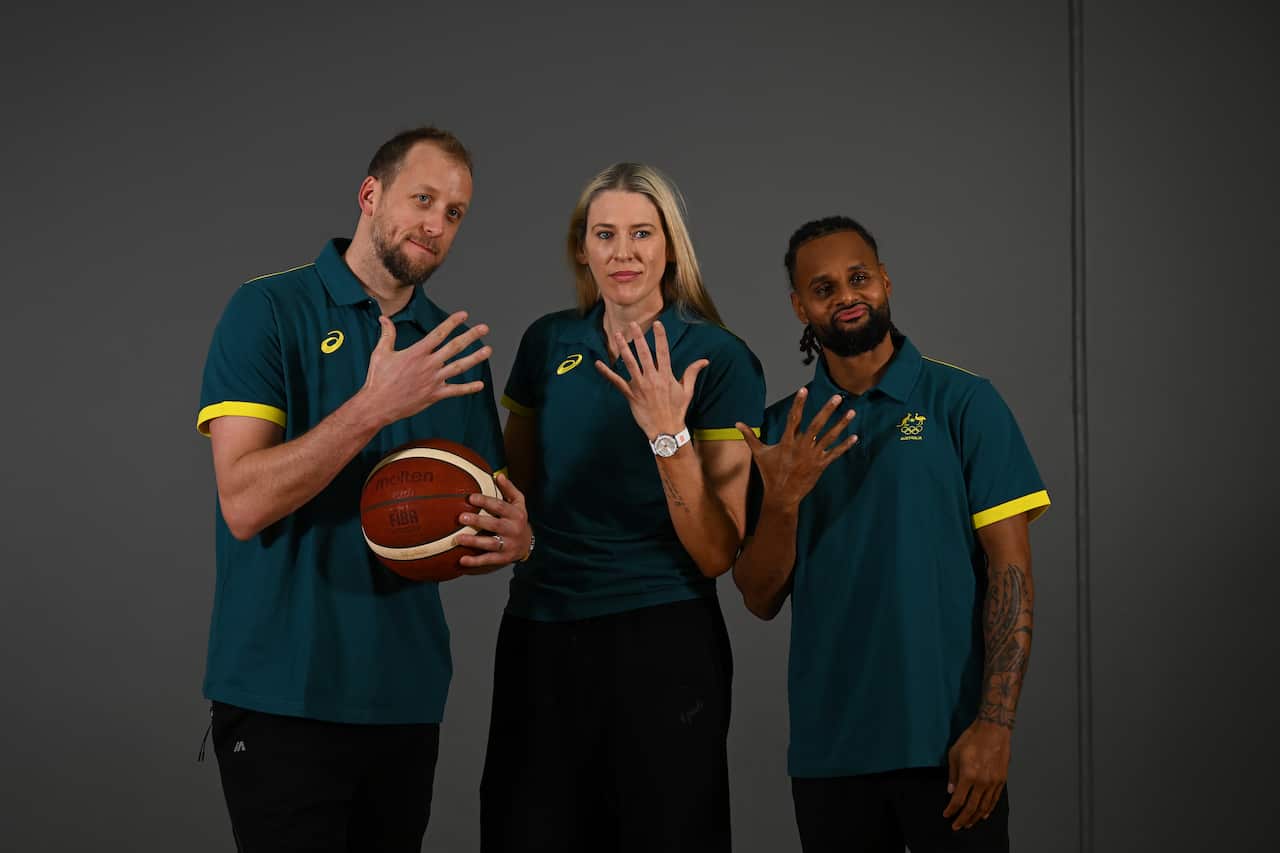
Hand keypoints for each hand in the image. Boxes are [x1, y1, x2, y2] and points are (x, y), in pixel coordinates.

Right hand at [361, 311, 491, 425]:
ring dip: (475, 358)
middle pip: (454, 347)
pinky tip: (480, 384)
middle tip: (484, 328)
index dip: (452, 323)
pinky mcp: (434, 395)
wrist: (378, 404)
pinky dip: (468, 388)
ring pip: (459, 367)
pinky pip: (455, 390)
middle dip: (471, 336)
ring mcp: (433, 380)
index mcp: (416, 353)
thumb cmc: (378, 379)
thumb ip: (387, 334)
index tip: (464, 315)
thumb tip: (383, 318)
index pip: (438, 334)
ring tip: (488, 350)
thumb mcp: (381, 353)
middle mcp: (428, 365)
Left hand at [454, 472, 531, 573]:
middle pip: (495, 525)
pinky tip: (462, 560)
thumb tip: (498, 475)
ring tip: (458, 538)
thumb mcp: (519, 503)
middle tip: (461, 517)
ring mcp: (509, 545)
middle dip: (478, 521)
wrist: (528, 544)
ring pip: (491, 543)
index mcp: (516, 514)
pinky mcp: (503, 558)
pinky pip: (489, 560)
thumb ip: (509, 489)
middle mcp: (513, 529)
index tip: (470, 497)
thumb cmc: (518, 519)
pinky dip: (475, 561)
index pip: (500, 506)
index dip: (486, 502)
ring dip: (474, 542)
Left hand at [595, 320, 706, 438]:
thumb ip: (692, 373)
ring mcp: (640, 386)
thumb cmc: (677, 410)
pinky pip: (616, 382)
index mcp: (666, 376)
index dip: (660, 337)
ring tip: (617, 335)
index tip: (657, 324)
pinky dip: (606, 373)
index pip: (663, 351)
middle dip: (638, 337)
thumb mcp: (687, 391)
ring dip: (623, 348)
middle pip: (644, 353)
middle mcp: (652, 378)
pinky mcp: (630, 395)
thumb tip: (704, 361)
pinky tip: (598, 364)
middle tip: (632, 324)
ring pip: (630, 363)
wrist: (666, 430)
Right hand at [736, 388, 857, 509]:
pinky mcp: (820, 465)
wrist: (781, 495)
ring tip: (851, 412)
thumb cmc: (769, 472)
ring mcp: (812, 456)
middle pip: (816, 424)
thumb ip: (750, 436)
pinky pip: (834, 453)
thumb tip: (736, 423)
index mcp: (787, 441)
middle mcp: (801, 446)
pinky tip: (855, 436)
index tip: (804, 390)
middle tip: (838, 397)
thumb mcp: (759, 453)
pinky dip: (845, 445)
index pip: (794, 418)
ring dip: (841, 424)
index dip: (799, 403)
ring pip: (829, 437)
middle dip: (828, 410)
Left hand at [943, 720, 1010, 830]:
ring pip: (984, 806)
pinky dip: (988, 809)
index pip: (958, 800)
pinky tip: (984, 814)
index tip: (946, 815)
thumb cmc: (971, 739)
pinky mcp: (1002, 781)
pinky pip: (994, 800)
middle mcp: (982, 782)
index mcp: (968, 775)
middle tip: (956, 826)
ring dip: (975, 817)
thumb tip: (951, 792)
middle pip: (972, 807)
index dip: (952, 810)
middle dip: (963, 819)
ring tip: (969, 824)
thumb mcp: (954, 753)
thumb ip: (953, 775)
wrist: (993, 730)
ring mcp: (994, 783)